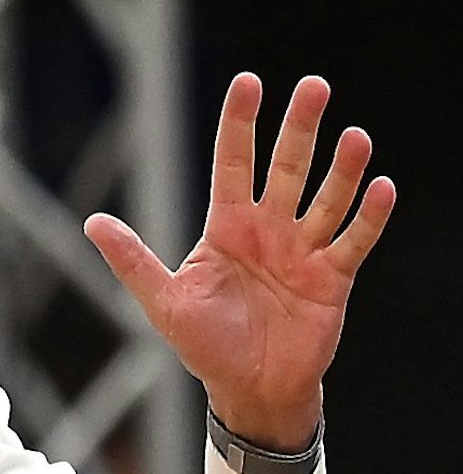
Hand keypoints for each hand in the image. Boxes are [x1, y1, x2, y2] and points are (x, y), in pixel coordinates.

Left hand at [84, 73, 395, 451]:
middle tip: (314, 86)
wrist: (249, 390)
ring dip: (342, 169)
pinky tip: (381, 188)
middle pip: (286, 168)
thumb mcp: (164, 302)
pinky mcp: (333, 279)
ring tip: (355, 137)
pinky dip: (368, 217)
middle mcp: (269, 230)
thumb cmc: (205, 345)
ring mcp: (303, 251)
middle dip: (299, 128)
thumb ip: (133, 260)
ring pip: (326, 198)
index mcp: (226, 228)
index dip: (240, 125)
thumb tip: (93, 222)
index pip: (233, 163)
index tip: (249, 83)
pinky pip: (353, 241)